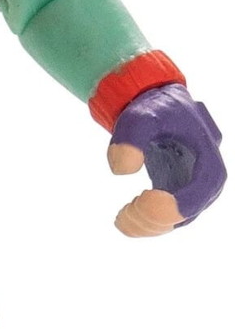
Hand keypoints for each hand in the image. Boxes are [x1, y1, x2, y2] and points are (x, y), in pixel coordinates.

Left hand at [107, 83, 224, 236]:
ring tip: (120, 219)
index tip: (146, 201)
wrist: (151, 103)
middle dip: (159, 218)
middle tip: (124, 215)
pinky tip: (123, 217)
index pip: (205, 186)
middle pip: (192, 209)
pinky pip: (167, 216)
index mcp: (207, 151)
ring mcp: (191, 185)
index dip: (181, 201)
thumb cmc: (151, 107)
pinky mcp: (175, 190)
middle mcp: (205, 174)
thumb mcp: (139, 116)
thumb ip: (130, 138)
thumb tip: (122, 170)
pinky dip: (147, 222)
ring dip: (150, 225)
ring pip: (179, 219)